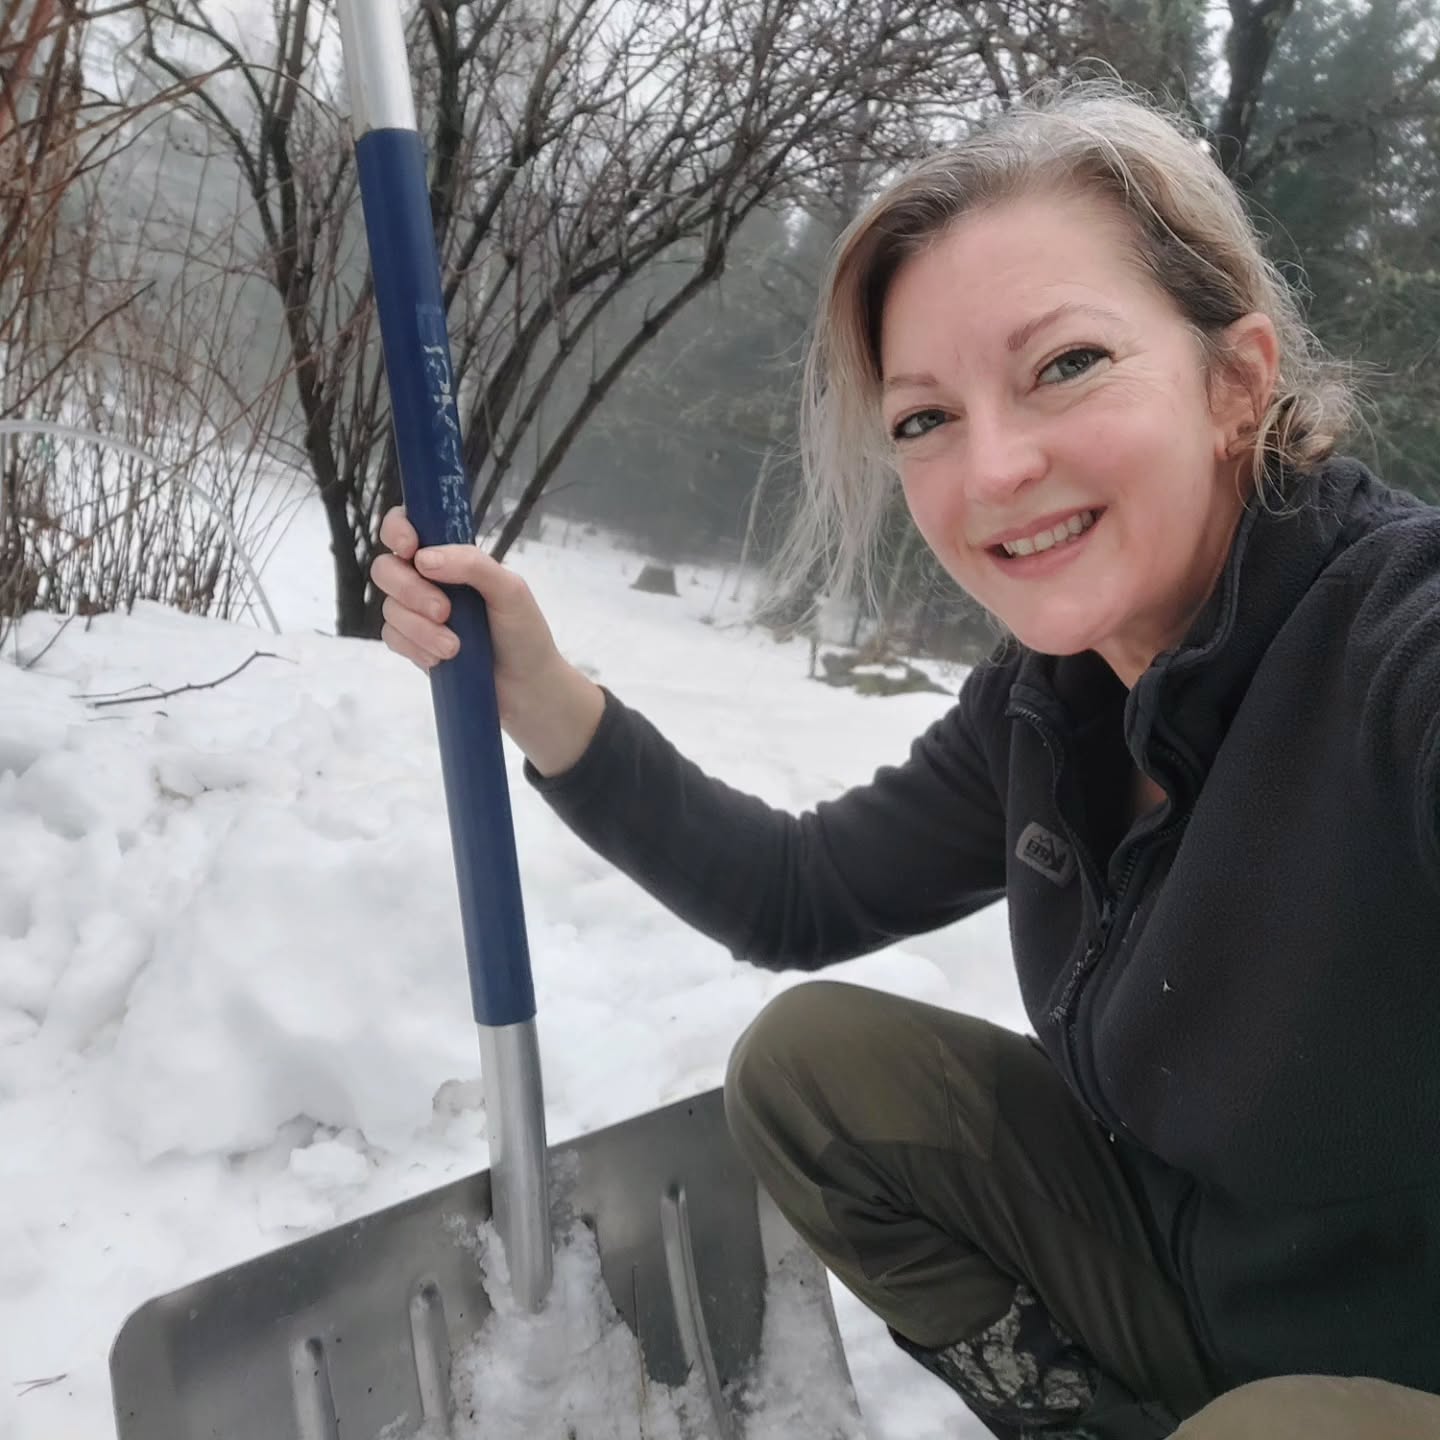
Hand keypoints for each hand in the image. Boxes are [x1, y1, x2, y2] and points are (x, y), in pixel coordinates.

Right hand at [370, 506, 603, 773]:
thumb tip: (423, 559)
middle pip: (387, 568)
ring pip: (389, 606)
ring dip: (418, 628)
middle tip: (444, 612)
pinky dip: (413, 647)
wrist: (525, 689)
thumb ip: (473, 565)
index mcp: (452, 557)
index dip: (398, 530)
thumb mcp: (510, 591)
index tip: (411, 549)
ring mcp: (417, 613)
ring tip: (453, 648)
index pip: (409, 526)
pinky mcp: (412, 644)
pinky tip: (438, 660)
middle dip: (410, 590)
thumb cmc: (524, 633)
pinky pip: (392, 637)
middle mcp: (428, 580)